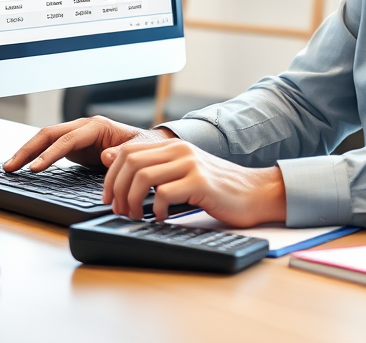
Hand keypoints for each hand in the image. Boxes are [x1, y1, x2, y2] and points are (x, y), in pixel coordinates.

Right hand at [3, 116, 174, 171]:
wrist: (149, 146)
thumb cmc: (145, 147)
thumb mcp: (139, 150)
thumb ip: (123, 154)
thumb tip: (106, 156)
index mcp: (97, 126)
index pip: (68, 139)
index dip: (51, 154)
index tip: (36, 167)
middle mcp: (84, 127)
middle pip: (49, 134)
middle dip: (28, 150)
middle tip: (11, 166)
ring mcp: (77, 135)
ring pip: (46, 139)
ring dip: (27, 152)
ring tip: (9, 166)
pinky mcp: (75, 146)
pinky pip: (50, 148)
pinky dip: (36, 156)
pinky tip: (24, 165)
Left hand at [101, 138, 286, 226]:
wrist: (255, 192)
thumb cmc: (218, 188)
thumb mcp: (184, 173)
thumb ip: (155, 167)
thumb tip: (114, 161)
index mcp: (173, 147)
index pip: (128, 151)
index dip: (111, 175)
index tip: (109, 197)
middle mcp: (180, 150)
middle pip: (130, 163)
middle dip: (117, 190)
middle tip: (120, 210)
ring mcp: (191, 164)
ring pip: (142, 177)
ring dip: (132, 201)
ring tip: (137, 216)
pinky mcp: (200, 182)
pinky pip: (164, 194)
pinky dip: (157, 210)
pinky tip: (162, 218)